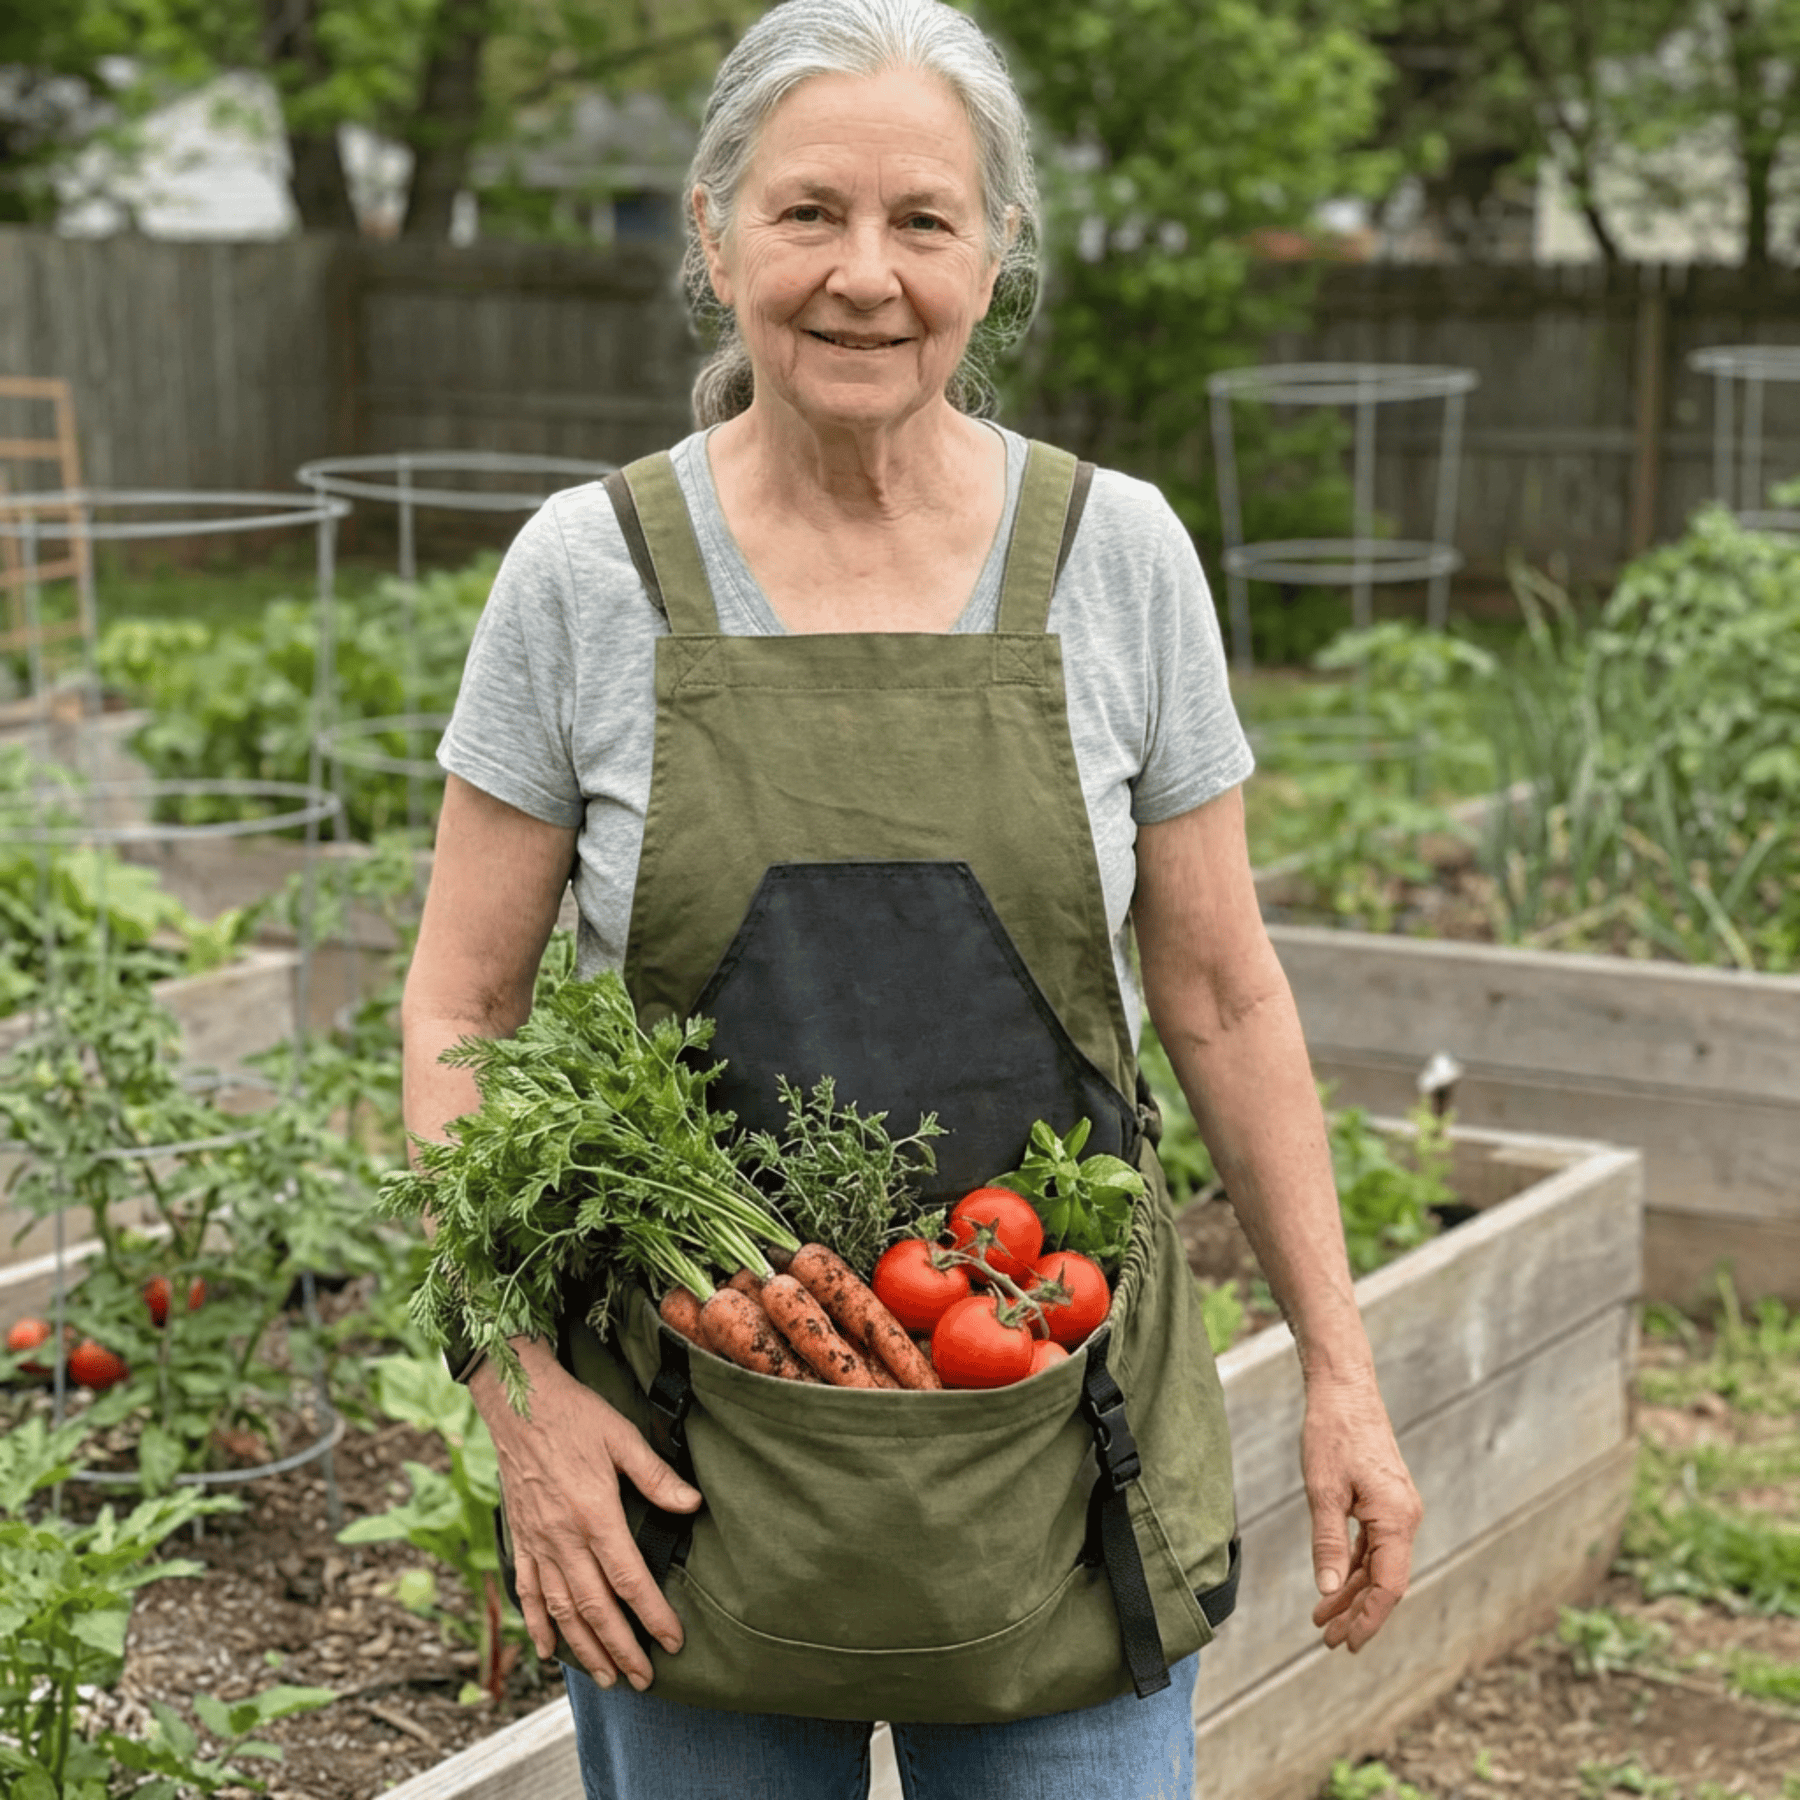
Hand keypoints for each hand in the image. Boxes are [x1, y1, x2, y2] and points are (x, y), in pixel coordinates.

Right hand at [469, 1338, 702, 1691]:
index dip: (652, 1615)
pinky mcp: (521, 1538)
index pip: (628, 1579)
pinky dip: (537, 1625)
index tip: (673, 1641)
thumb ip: (656, 1476)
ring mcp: (538, 1541)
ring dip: (584, 1648)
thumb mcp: (623, 1437)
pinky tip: (549, 1650)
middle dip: (622, 1648)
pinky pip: (528, 1591)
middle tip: (644, 1679)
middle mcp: (563, 1537)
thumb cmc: (576, 1415)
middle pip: (595, 1607)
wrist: (519, 1401)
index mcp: (594, 1514)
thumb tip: (692, 1503)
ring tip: (608, 1676)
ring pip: (562, 1609)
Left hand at [1302, 1371, 1421, 1652]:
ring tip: (1323, 1620)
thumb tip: (1328, 1589)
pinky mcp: (1385, 1500)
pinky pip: (1373, 1544)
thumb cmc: (1332, 1433)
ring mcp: (1397, 1508)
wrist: (1344, 1388)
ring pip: (1377, 1564)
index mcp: (1396, 1518)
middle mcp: (1405, 1517)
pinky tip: (1335, 1583)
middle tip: (1328, 1640)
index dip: (1369, 1618)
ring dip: (1352, 1592)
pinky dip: (1354, 1566)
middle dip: (1357, 1613)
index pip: (1388, 1585)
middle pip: (1384, 1580)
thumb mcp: (1322, 1490)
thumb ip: (1327, 1541)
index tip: (1348, 1644)